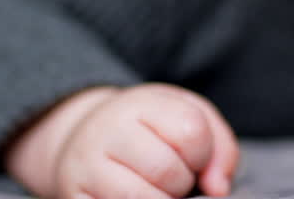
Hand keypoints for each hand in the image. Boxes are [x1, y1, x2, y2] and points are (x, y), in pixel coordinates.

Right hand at [6, 84, 239, 198]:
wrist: (86, 140)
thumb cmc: (149, 132)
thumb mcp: (187, 119)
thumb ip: (220, 148)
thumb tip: (218, 188)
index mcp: (140, 104)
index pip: (191, 132)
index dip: (202, 153)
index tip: (192, 155)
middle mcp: (106, 131)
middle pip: (167, 170)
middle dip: (182, 182)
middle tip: (174, 178)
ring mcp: (85, 167)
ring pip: (141, 198)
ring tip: (158, 191)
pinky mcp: (73, 197)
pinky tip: (139, 197)